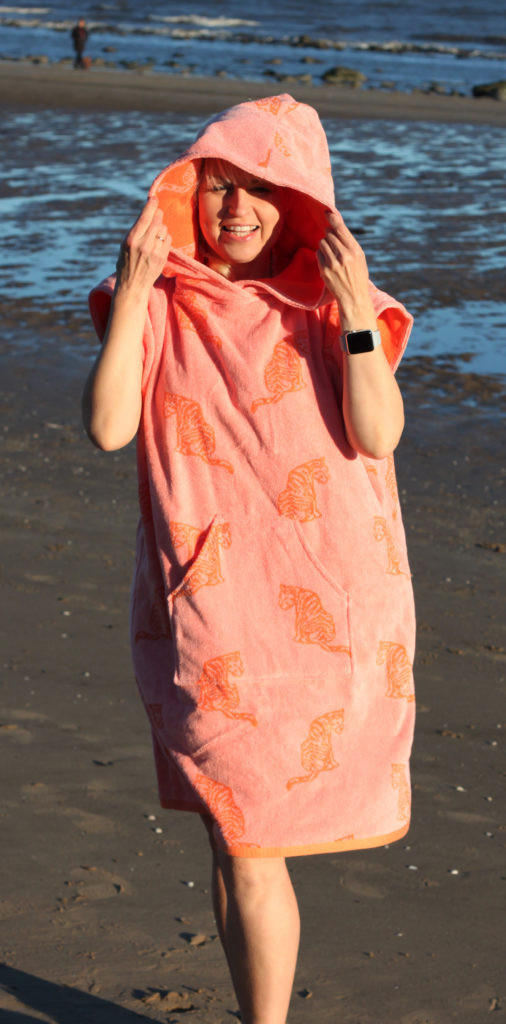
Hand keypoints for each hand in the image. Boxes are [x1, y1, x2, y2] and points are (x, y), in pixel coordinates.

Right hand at [115, 197, 170, 297]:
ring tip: (155, 233)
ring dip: (161, 227)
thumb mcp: (125, 245)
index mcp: (131, 239)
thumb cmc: (126, 263)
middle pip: (157, 221)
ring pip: (163, 229)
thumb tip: (147, 214)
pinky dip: (165, 237)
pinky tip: (159, 242)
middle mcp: (143, 245)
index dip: (151, 205)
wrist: (132, 285)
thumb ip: (136, 230)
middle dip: (158, 214)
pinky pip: (168, 239)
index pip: (144, 217)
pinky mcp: (162, 258)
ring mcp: (154, 252)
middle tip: (157, 213)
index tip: (154, 198)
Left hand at [316, 211, 375, 331]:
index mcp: (355, 251)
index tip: (327, 212)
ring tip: (332, 254)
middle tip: (334, 244)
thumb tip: (335, 226)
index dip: (333, 219)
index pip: (341, 229)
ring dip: (325, 245)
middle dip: (330, 236)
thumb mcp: (359, 258)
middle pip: (330, 235)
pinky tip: (328, 262)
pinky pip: (318, 253)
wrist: (353, 297)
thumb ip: (349, 243)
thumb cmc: (357, 275)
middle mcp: (344, 256)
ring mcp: (333, 263)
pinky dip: (321, 255)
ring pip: (322, 242)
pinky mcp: (324, 270)